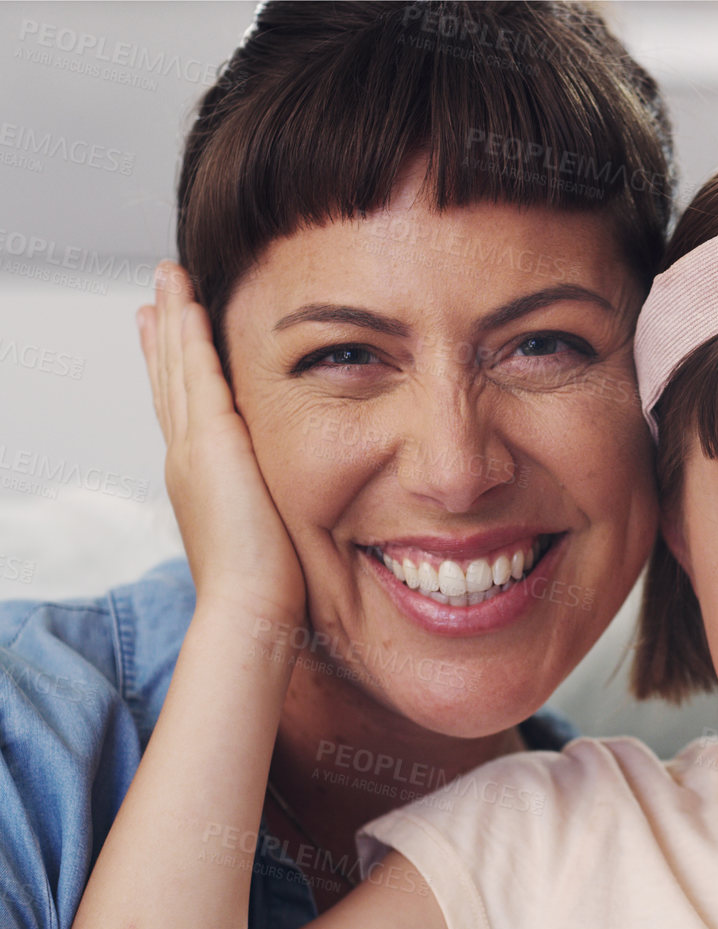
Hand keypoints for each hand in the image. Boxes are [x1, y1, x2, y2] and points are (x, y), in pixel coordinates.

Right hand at [141, 262, 306, 627]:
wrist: (252, 609)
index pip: (187, 414)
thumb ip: (277, 507)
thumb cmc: (271, 589)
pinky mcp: (209, 444)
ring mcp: (192, 449)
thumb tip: (309, 506)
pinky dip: (189, 337)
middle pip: (171, 382)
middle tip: (156, 296)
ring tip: (167, 279)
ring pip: (178, 369)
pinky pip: (196, 375)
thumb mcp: (272, 533)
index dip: (177, 376)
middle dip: (166, 338)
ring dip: (175, 320)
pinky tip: (189, 303)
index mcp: (204, 481)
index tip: (170, 338)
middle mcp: (188, 460)